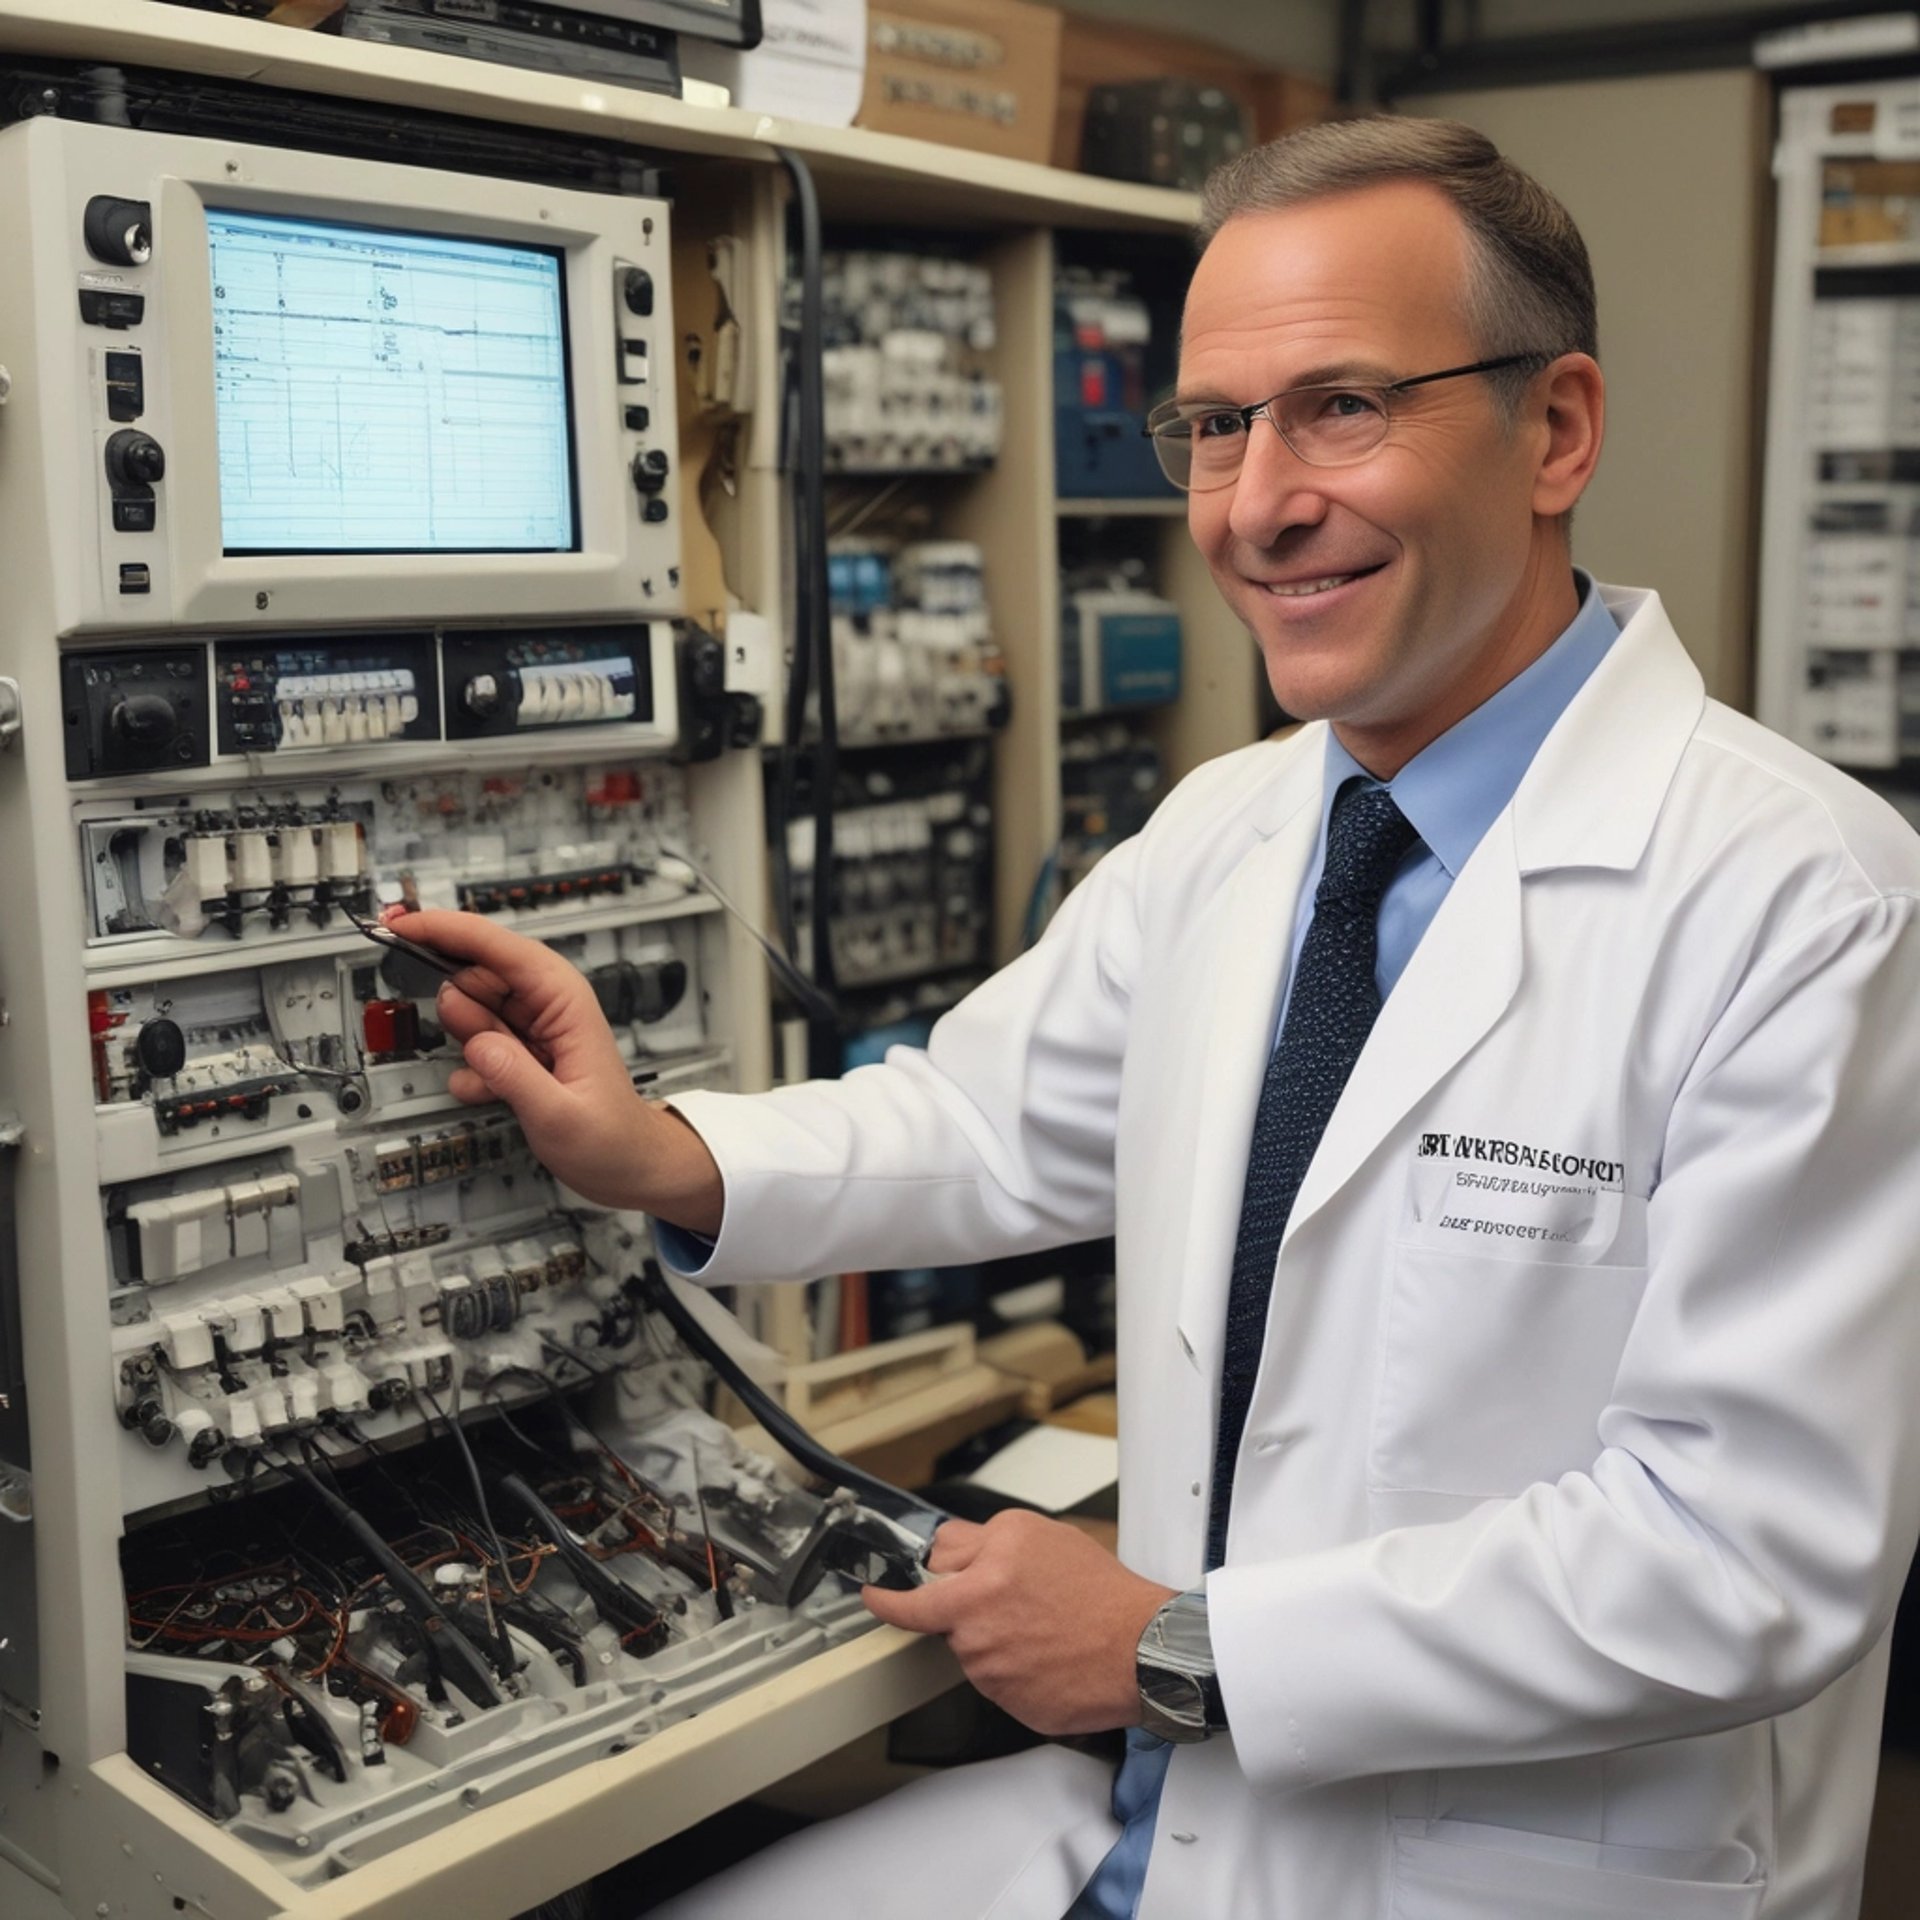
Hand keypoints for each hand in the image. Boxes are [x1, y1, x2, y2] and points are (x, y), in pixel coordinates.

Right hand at [380, 909, 723, 1230]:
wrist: (628, 1163)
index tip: (400, 924)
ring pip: (468, 1010)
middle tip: (485, 1054)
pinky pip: (471, 1045)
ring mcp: (528, 1025)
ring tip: (504, 1082)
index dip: (445, 929)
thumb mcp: (561, 1115)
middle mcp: (546, 1003)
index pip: (496, 945)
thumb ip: (515, 1077)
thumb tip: (476, 1042)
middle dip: (463, 1014)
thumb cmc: (612, 1137)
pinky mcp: (515, 1048)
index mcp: (564, 999)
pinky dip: (473, 1073)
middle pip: (474, 975)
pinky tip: (498, 1096)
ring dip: (470, 1047)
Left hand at [862, 1511, 1175, 1735]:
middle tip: (1015, 1610)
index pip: (917, 1580)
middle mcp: (978, 1616)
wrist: (1143, 1651)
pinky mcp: (1004, 1700)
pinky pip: (993, 1682)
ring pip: (970, 1651)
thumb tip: (941, 1551)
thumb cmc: (1101, 1593)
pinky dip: (1013, 1672)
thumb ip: (982, 1542)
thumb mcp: (1042, 1536)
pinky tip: (1047, 1659)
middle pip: (944, 1615)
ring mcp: (989, 1664)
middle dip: (968, 1612)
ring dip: (994, 1642)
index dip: (894, 1589)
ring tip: (1044, 1632)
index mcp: (984, 1569)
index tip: (872, 1592)